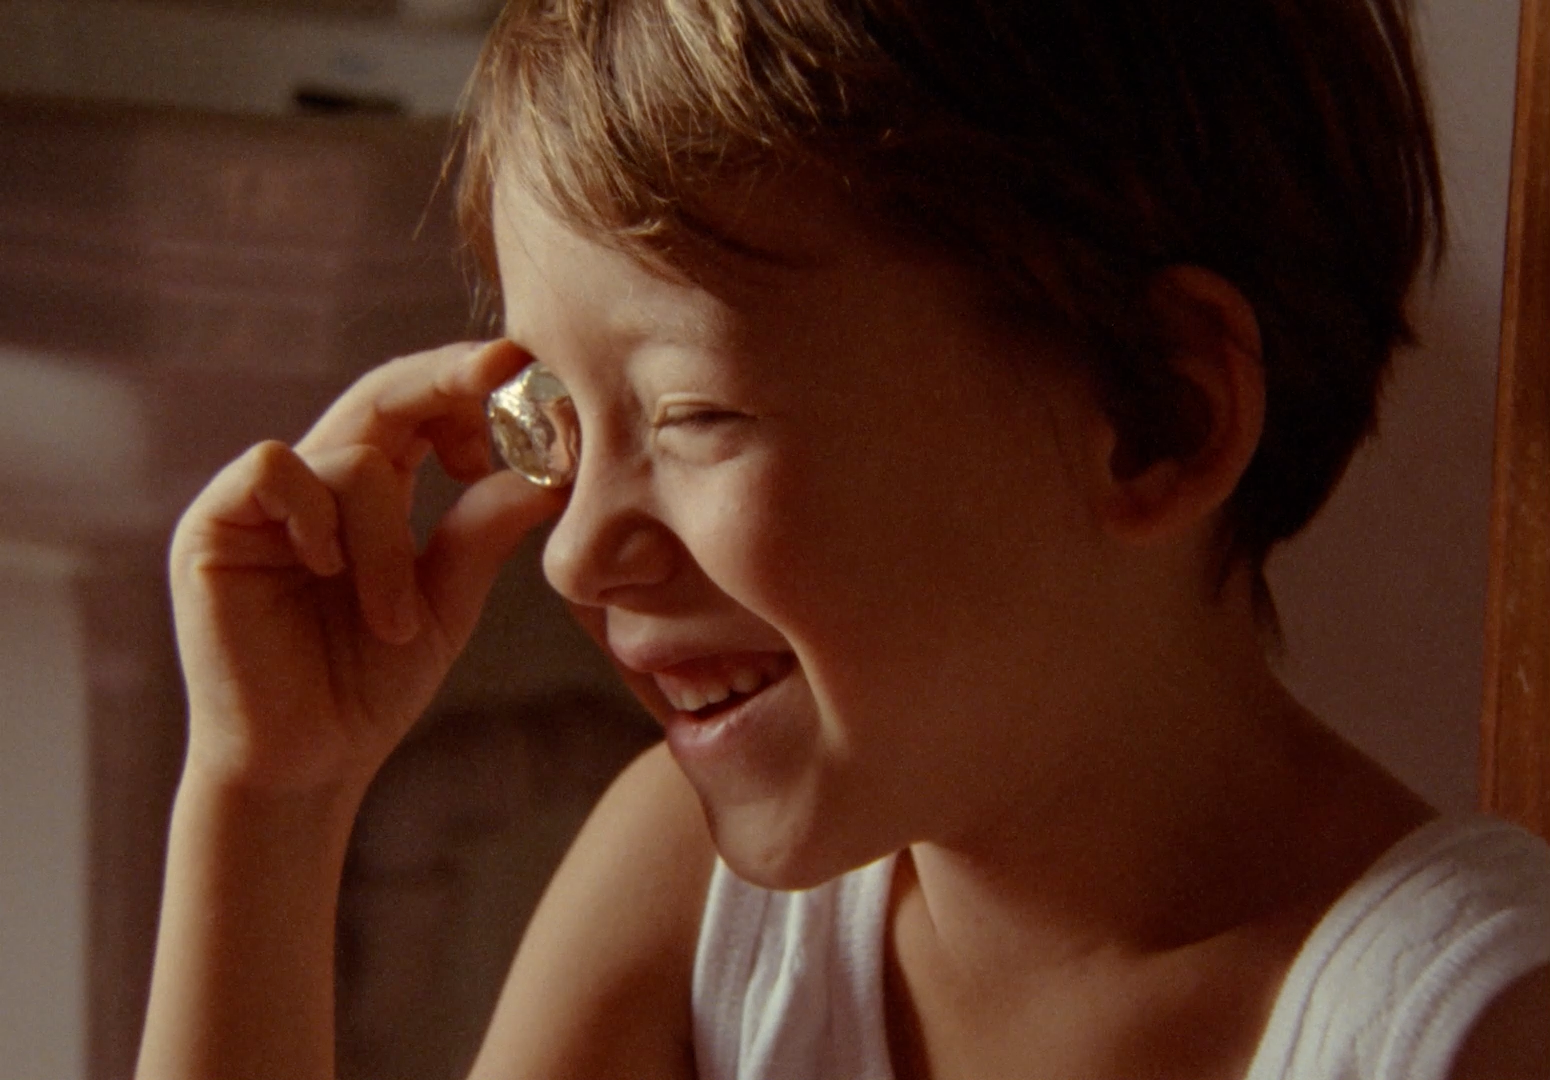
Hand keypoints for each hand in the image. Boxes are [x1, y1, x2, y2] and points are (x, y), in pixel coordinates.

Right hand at [168, 340, 562, 795]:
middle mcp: (315, 481)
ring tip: (394, 623)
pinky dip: (319, 515)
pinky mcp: (215, 525)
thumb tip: (550, 470)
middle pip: (383, 393)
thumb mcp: (447, 602)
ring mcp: (261, 500)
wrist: (306, 765)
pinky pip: (275, 468)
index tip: (532, 386)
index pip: (419, 409)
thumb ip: (484, 532)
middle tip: (506, 368)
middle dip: (449, 378)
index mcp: (371, 493)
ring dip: (389, 543)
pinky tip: (327, 570)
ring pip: (353, 458)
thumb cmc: (371, 686)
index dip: (471, 388)